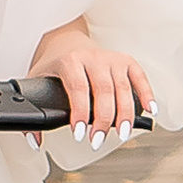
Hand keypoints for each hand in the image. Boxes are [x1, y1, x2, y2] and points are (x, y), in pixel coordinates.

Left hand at [30, 25, 151, 144]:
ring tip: (122, 134)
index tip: (79, 134)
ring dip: (125, 114)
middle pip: (104, 90)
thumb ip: (33, 114)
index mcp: (70, 61)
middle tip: (98, 140)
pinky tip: (150, 111)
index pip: (78, 88)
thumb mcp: (36, 83)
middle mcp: (93, 58)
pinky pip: (140, 77)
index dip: (80, 112)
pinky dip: (147, 94)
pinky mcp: (126, 61)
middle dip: (103, 119)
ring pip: (123, 88)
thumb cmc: (53, 66)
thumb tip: (36, 141)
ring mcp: (111, 59)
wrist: (66, 41)